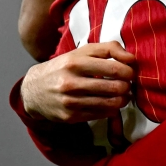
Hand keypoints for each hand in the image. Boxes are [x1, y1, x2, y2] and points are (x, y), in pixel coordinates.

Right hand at [20, 42, 135, 122]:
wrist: (33, 89)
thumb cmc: (65, 66)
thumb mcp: (83, 51)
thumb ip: (109, 49)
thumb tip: (132, 59)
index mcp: (75, 62)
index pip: (114, 68)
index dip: (129, 72)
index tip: (131, 72)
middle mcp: (71, 82)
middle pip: (115, 88)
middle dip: (128, 87)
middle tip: (128, 85)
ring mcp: (70, 102)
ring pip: (110, 104)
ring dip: (123, 100)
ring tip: (123, 95)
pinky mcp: (69, 117)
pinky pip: (101, 115)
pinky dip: (111, 110)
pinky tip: (110, 103)